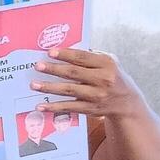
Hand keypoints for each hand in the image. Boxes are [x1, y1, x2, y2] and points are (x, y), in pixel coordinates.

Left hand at [32, 48, 149, 119]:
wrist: (126, 102)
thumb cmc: (112, 77)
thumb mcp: (109, 63)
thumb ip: (91, 56)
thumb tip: (67, 50)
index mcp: (106, 64)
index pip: (83, 57)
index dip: (65, 54)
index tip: (50, 52)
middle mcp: (102, 79)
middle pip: (73, 73)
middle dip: (53, 69)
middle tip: (37, 66)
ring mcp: (96, 95)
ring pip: (69, 90)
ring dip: (49, 87)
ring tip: (34, 84)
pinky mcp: (90, 108)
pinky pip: (69, 107)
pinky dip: (54, 107)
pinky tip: (40, 106)